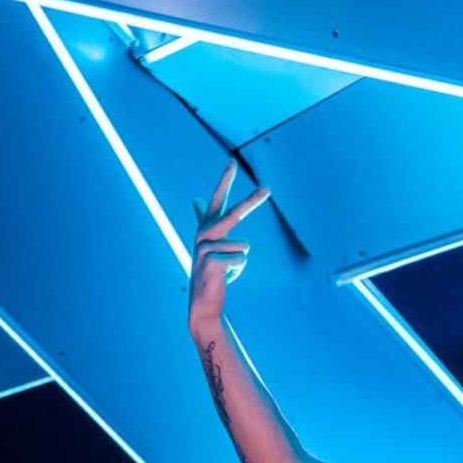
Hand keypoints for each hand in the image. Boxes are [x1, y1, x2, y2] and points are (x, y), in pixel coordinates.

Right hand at [188, 160, 269, 326]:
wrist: (203, 301)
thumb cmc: (212, 270)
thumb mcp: (210, 243)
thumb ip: (204, 219)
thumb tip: (194, 198)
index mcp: (206, 227)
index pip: (217, 199)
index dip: (224, 180)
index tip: (231, 162)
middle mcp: (203, 233)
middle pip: (235, 213)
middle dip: (252, 200)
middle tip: (268, 187)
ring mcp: (204, 247)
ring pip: (244, 246)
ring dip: (241, 261)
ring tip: (226, 270)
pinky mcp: (210, 262)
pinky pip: (241, 260)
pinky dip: (238, 271)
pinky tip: (224, 277)